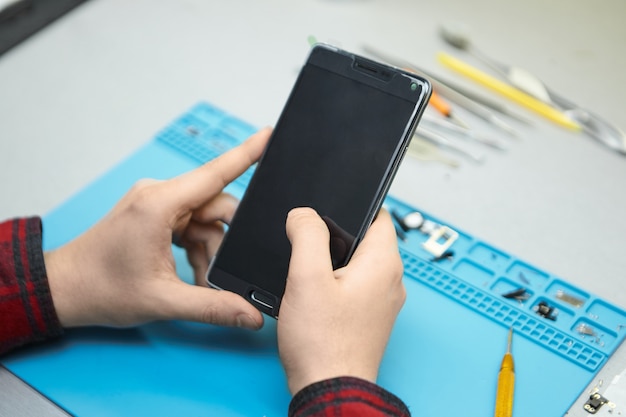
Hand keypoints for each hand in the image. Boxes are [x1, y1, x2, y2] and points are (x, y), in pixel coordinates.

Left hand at [44, 128, 270, 329]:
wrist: (64, 289)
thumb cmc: (101, 288)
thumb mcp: (163, 301)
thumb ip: (213, 306)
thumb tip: (251, 314)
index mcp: (159, 205)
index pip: (215, 173)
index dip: (248, 152)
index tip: (270, 134)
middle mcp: (158, 195)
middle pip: (216, 204)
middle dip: (224, 241)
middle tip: (215, 274)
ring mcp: (156, 203)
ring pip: (206, 218)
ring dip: (209, 250)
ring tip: (197, 282)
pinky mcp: (154, 213)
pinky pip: (191, 223)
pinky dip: (197, 248)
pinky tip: (192, 272)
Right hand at [277, 207, 405, 394]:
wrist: (330, 389)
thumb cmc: (323, 343)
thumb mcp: (306, 276)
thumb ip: (306, 235)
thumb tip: (303, 214)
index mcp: (384, 263)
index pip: (377, 214)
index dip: (349, 207)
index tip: (324, 212)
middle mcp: (391, 280)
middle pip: (365, 238)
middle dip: (335, 236)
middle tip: (308, 249)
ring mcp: (383, 301)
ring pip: (358, 263)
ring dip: (333, 262)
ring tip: (309, 276)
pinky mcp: (371, 317)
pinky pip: (356, 286)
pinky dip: (336, 283)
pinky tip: (315, 297)